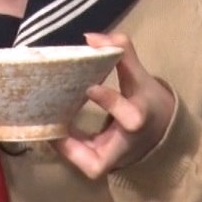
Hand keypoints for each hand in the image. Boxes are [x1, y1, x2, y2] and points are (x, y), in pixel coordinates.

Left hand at [55, 32, 177, 178]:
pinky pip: (78, 159)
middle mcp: (125, 145)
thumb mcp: (139, 75)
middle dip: (73, 145)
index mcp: (139, 119)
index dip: (109, 103)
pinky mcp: (99, 164)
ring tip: (43, 122)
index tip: (89, 87)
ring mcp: (111, 160)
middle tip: (51, 119)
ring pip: (85, 164)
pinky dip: (63, 145)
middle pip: (99, 159)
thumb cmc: (146, 99)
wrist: (158, 128)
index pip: (130, 116)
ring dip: (62, 147)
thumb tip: (89, 37)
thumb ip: (122, 52)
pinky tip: (50, 126)